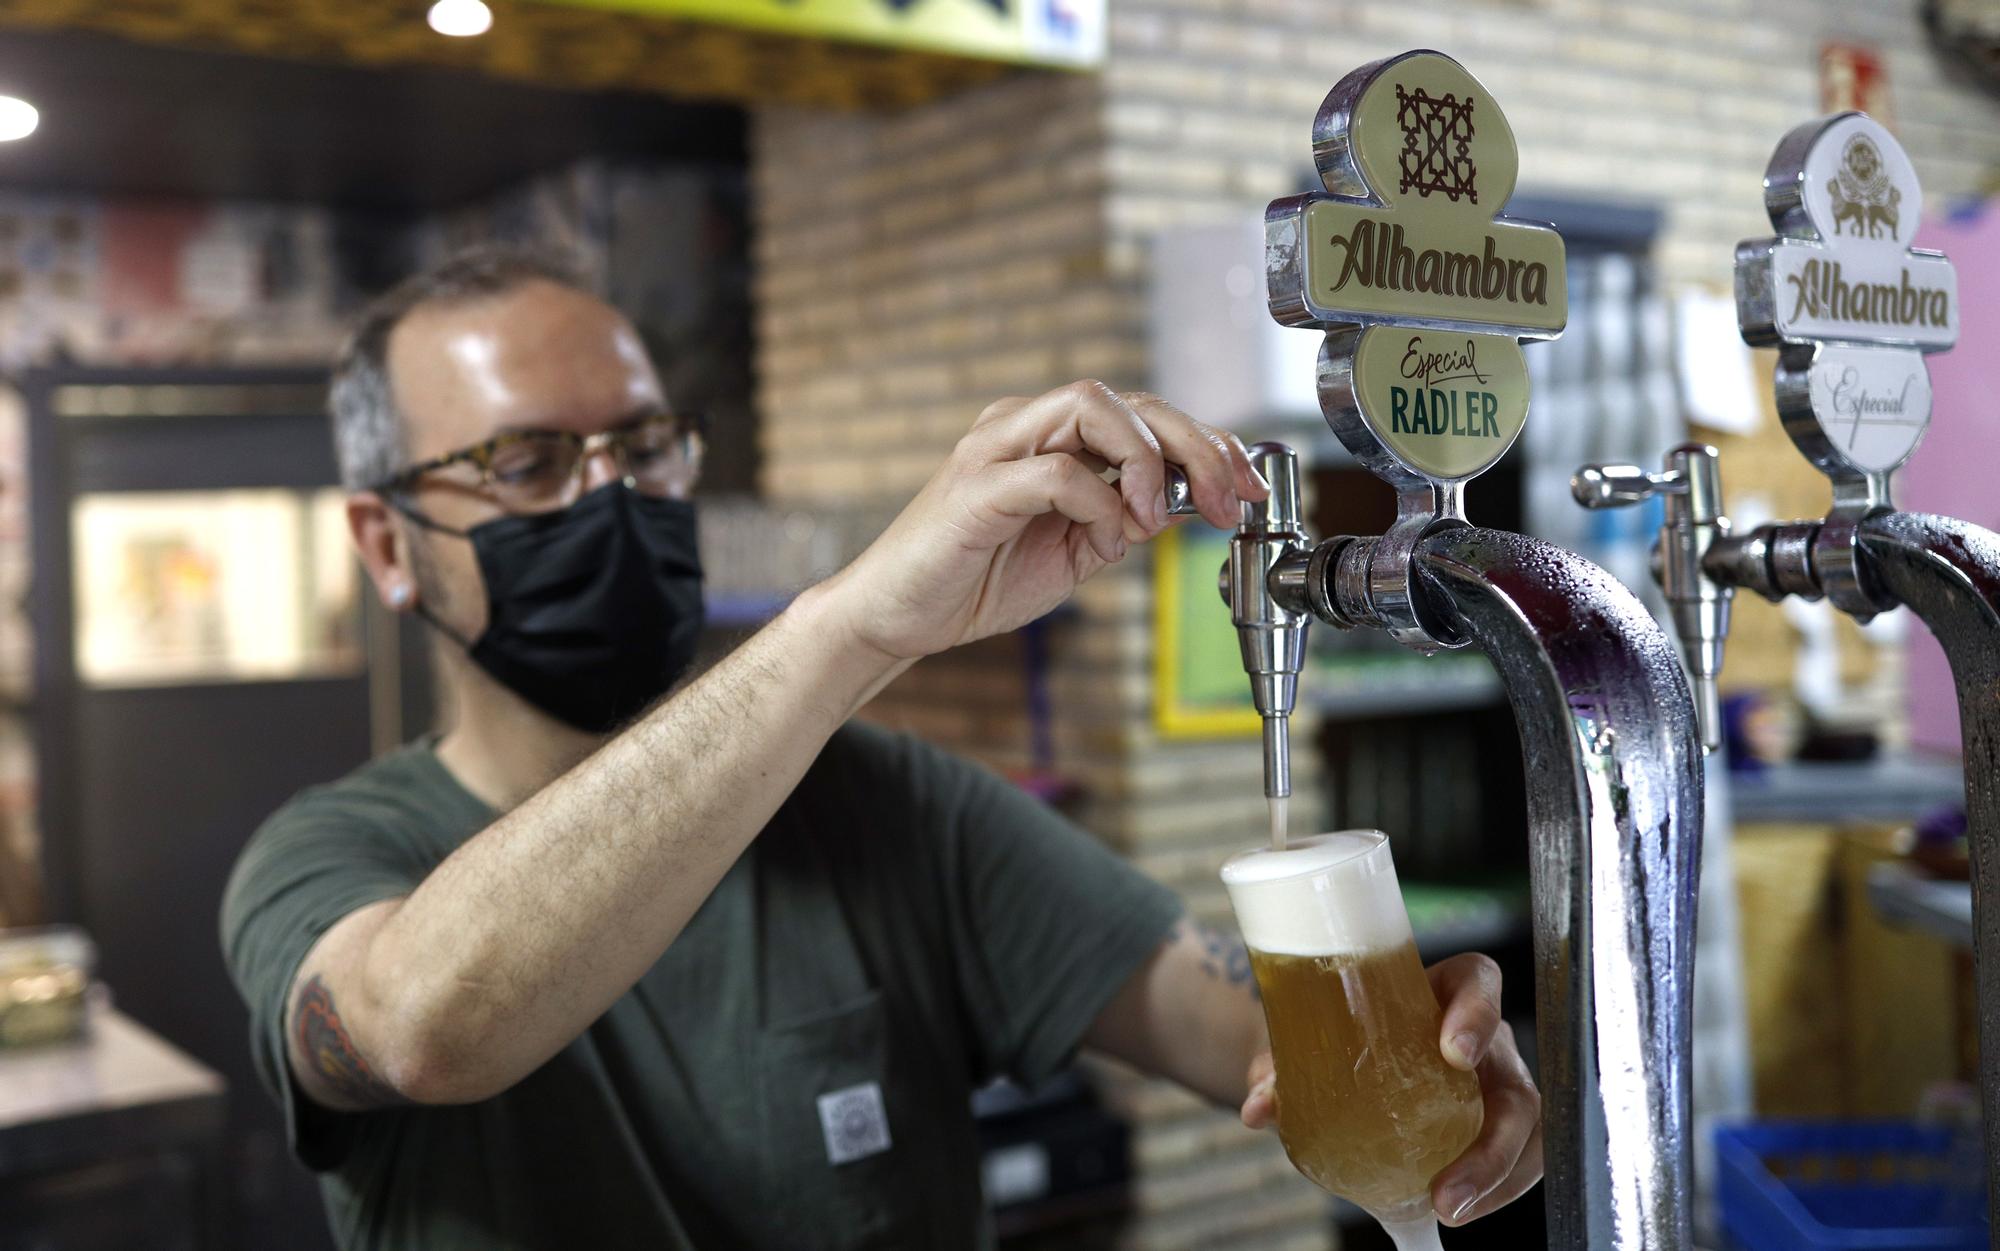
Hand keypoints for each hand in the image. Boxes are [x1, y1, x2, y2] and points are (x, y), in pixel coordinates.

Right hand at [818, 381, 1266, 660]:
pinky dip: (1100, 503)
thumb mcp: (1076, 552)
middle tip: (1231, 500)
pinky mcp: (975, 488)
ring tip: (1157, 516)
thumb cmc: (975, 581)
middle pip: (1129, 399)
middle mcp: (1022, 427)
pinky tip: (1109, 540)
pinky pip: (1056, 472)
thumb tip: (1185, 504)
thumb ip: (1123, 521)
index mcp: (1048, 437)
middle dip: (1197, 445)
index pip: (1144, 415)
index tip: (1248, 489)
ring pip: (1090, 404)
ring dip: (1147, 460)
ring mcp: (995, 449)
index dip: (1207, 444)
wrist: (897, 618)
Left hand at [1238, 952, 1542, 1226]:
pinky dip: (1492, 1190)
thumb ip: (1280, 1066)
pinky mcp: (1491, 1122)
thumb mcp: (1302, 1040)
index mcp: (1439, 990)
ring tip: (1450, 1210)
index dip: (1478, 1013)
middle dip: (1494, 1144)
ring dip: (1499, 1179)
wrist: (1328, 1052)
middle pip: (1516, 1081)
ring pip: (1526, 1130)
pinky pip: (1516, 1158)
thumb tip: (1259, 1108)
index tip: (1453, 1051)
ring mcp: (1493, 1081)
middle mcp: (1479, 1034)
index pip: (1479, 982)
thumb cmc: (1328, 1031)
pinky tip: (1452, 1209)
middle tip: (1446, 1192)